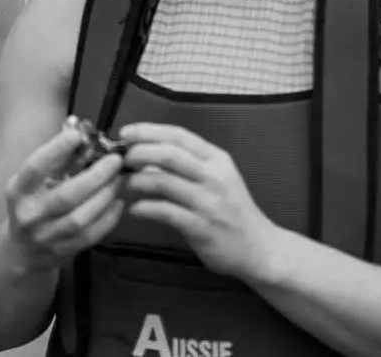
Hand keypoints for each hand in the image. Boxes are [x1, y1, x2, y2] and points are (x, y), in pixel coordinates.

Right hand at [0, 123, 126, 269]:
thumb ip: (58, 157)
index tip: (77, 135)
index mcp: (17, 191)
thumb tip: (78, 125)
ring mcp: (46, 238)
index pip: (35, 168)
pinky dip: (108, 219)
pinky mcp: (63, 252)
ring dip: (104, 196)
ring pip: (80, 218)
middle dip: (95, 176)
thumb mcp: (35, 182)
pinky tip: (118, 203)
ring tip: (118, 180)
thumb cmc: (31, 204)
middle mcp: (29, 216)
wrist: (21, 252)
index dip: (55, 150)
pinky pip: (90, 236)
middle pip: (65, 196)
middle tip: (115, 160)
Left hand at [119, 122, 282, 281]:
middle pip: (169, 153)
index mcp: (217, 160)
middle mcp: (214, 177)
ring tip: (127, 184)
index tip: (127, 133)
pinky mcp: (201, 227)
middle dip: (139, 152)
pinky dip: (145, 209)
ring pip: (164, 181)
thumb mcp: (218, 179)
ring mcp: (208, 202)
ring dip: (138, 180)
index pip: (179, 136)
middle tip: (122, 159)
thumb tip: (148, 156)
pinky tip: (135, 210)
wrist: (259, 248)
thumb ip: (188, 165)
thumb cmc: (234, 212)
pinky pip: (165, 212)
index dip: (149, 131)